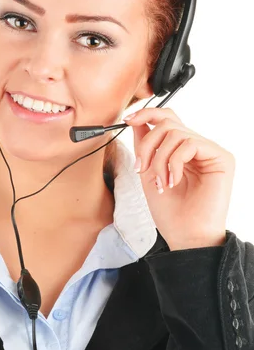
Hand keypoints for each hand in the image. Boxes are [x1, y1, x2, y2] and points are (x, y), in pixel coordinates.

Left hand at [122, 107, 234, 250]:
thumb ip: (145, 145)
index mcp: (180, 150)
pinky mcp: (222, 158)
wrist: (185, 235)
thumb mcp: (148, 173)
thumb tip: (137, 120)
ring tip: (160, 183)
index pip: (167, 119)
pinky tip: (173, 182)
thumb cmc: (170, 211)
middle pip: (168, 122)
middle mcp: (197, 147)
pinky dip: (174, 163)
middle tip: (141, 168)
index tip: (128, 119)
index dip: (147, 114)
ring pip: (175, 132)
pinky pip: (190, 143)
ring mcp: (210, 151)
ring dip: (160, 159)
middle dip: (148, 144)